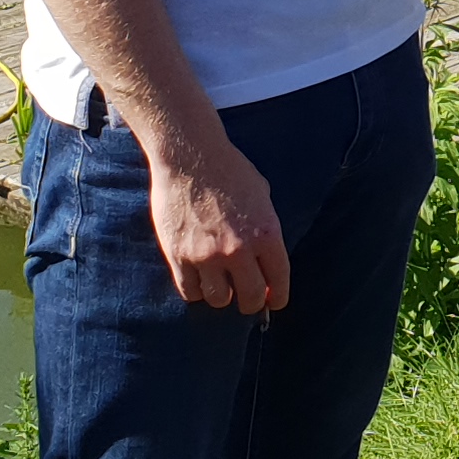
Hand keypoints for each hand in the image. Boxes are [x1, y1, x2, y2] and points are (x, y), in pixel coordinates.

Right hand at [143, 127, 290, 314]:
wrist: (189, 156)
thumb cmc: (229, 170)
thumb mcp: (262, 196)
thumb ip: (266, 230)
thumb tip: (267, 259)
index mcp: (266, 234)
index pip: (279, 281)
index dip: (278, 297)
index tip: (273, 301)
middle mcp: (239, 250)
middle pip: (251, 299)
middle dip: (252, 302)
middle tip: (248, 297)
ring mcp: (207, 256)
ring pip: (219, 300)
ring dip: (222, 295)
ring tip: (221, 284)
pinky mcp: (179, 257)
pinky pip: (190, 292)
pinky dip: (196, 290)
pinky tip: (199, 279)